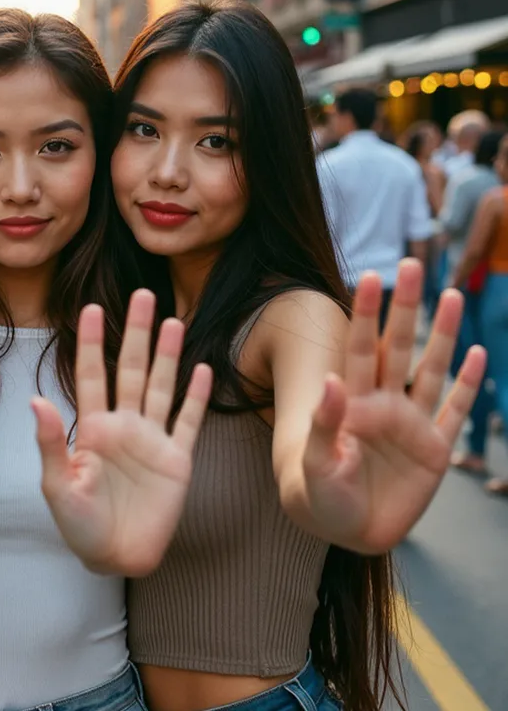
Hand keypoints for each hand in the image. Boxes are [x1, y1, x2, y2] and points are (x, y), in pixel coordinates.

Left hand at [33, 290, 211, 576]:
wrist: (116, 557)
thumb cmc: (78, 524)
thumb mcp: (57, 485)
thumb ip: (50, 442)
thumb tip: (36, 399)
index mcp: (93, 427)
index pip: (91, 373)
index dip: (90, 342)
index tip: (91, 308)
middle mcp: (124, 424)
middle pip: (131, 368)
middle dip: (136, 332)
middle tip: (143, 294)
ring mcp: (152, 439)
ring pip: (162, 386)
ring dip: (168, 354)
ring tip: (173, 320)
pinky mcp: (177, 460)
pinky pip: (188, 421)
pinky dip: (197, 397)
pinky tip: (204, 369)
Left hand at [301, 260, 485, 552]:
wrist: (343, 529)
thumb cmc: (318, 492)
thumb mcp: (316, 461)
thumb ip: (325, 423)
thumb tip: (332, 384)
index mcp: (352, 400)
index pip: (360, 346)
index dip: (365, 312)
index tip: (370, 276)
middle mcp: (383, 402)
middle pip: (399, 345)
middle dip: (406, 307)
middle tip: (413, 263)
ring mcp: (411, 424)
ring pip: (431, 369)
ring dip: (443, 334)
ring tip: (452, 295)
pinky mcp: (434, 451)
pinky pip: (454, 412)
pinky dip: (468, 385)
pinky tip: (478, 354)